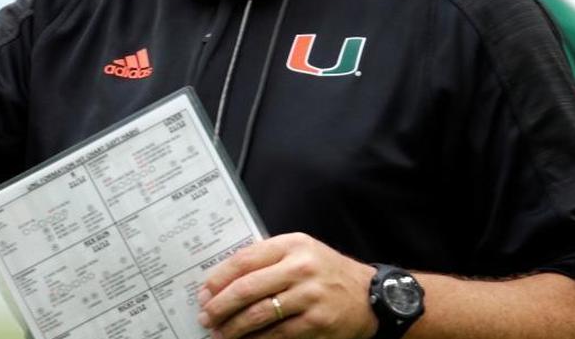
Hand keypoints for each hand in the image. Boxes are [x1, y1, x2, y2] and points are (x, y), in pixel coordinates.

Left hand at [197, 233, 377, 338]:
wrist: (370, 295)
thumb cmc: (327, 272)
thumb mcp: (300, 252)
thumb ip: (267, 259)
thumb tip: (224, 280)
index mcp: (292, 244)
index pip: (245, 259)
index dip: (219, 278)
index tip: (204, 292)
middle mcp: (300, 267)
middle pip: (247, 288)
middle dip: (221, 306)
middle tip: (206, 316)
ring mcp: (310, 295)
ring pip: (259, 314)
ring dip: (234, 327)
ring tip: (221, 333)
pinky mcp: (317, 322)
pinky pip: (278, 333)